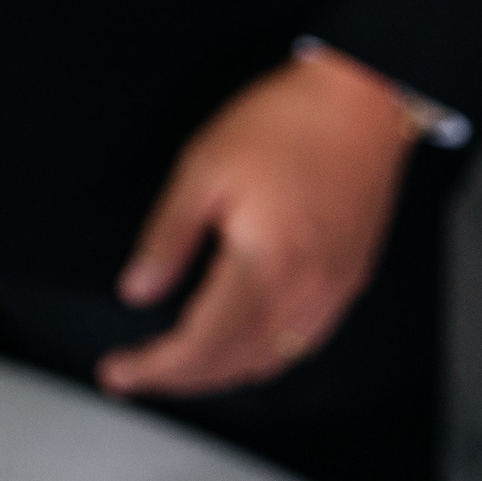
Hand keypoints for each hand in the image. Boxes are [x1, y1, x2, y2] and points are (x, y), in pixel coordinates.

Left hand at [97, 47, 422, 399]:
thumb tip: (138, 290)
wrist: (362, 101)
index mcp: (265, 264)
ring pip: (271, 362)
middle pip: (235, 364)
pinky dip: (261, 357)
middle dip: (180, 378)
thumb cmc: (287, 124)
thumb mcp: (203, 169)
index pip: (202, 344)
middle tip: (136, 373)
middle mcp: (306, 291)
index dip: (156, 367)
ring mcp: (333, 291)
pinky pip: (302, 344)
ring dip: (220, 374)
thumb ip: (168, 237)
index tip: (119, 371)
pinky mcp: (349, 281)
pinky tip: (237, 344)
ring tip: (176, 365)